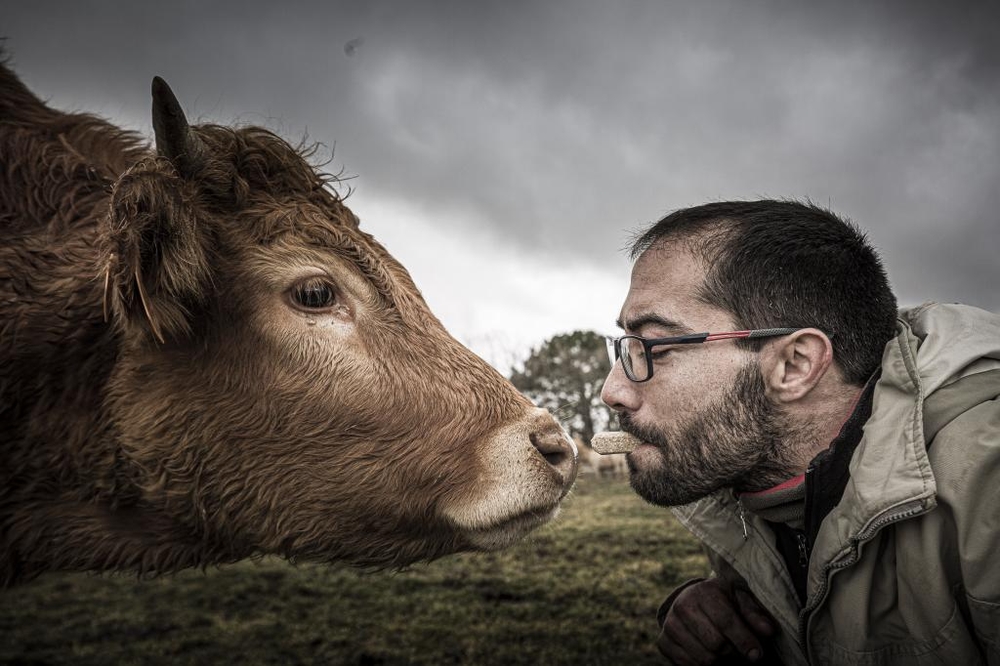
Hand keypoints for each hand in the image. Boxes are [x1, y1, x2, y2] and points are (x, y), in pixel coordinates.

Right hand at [658, 578, 776, 664]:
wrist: (692, 600)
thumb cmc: (723, 601)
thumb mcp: (740, 600)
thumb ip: (754, 614)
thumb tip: (768, 631)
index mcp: (703, 592)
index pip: (726, 621)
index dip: (744, 641)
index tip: (758, 655)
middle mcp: (682, 606)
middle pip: (716, 644)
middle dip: (733, 653)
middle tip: (740, 652)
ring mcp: (670, 624)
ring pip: (703, 659)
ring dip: (720, 662)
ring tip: (726, 653)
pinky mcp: (663, 641)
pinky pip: (687, 665)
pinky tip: (711, 655)